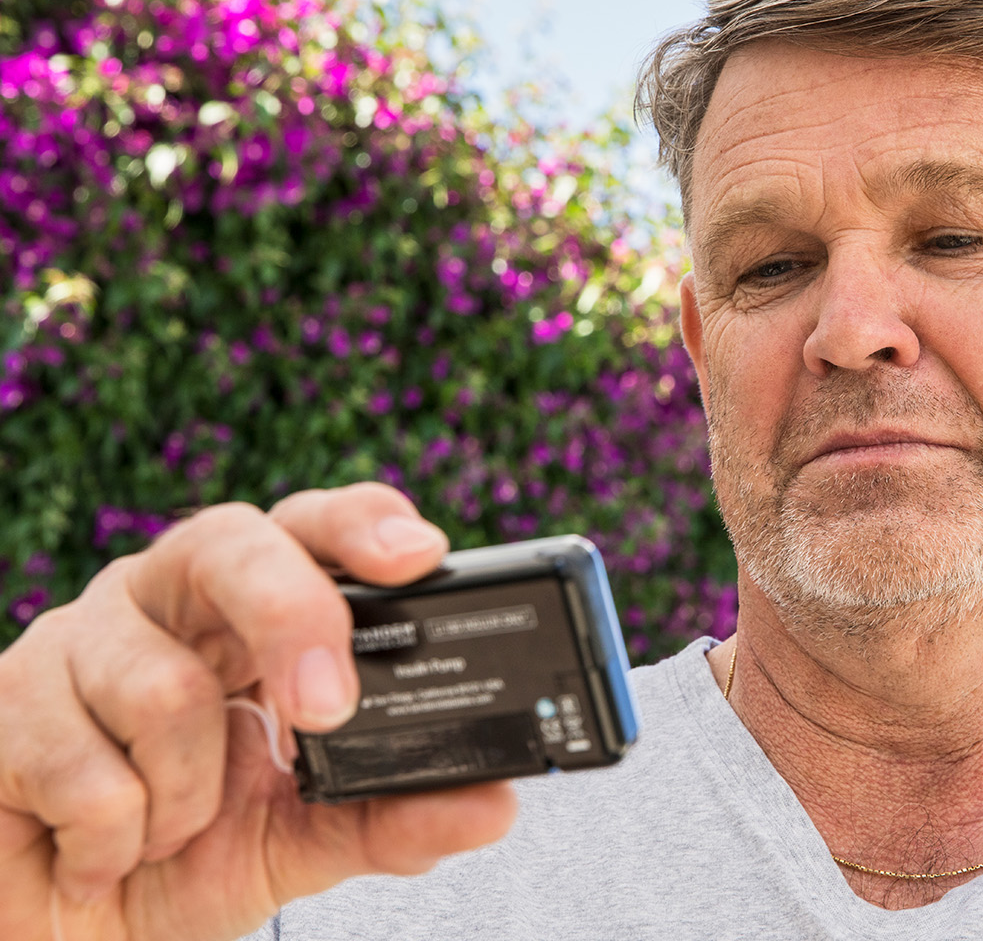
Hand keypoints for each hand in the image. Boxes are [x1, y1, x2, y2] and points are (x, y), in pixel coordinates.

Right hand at [0, 483, 518, 940]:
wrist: (60, 936)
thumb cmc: (183, 860)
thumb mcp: (302, 843)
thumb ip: (390, 818)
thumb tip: (494, 803)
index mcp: (253, 614)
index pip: (314, 528)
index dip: (363, 523)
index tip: (419, 555)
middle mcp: (169, 600)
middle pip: (232, 541)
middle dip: (292, 618)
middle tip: (326, 711)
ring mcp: (79, 638)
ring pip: (163, 685)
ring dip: (187, 797)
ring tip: (171, 831)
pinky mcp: (4, 699)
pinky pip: (81, 765)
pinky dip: (113, 836)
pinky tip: (101, 849)